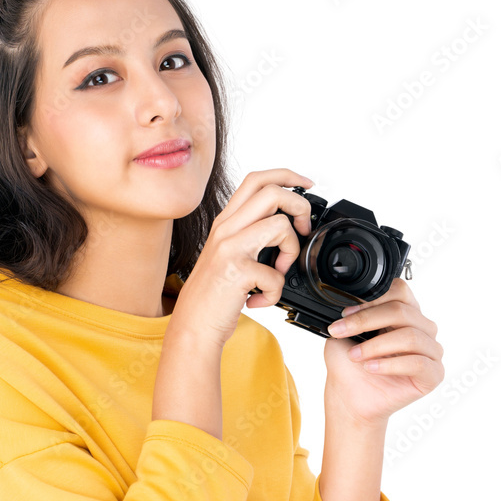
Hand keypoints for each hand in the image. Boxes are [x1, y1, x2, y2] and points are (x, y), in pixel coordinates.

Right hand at [171, 168, 315, 348]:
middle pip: (272, 192)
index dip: (287, 175)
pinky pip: (276, 273)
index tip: (307, 185)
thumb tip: (285, 223)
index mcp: (226, 221)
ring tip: (278, 271)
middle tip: (303, 230)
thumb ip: (249, 235)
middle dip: (300, 206)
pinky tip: (259, 299)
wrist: (193, 325)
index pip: (256, 179)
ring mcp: (230, 247)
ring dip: (291, 251)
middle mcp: (226, 228)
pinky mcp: (236, 270)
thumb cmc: (212, 294)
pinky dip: (275, 292)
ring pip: (280, 225)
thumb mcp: (227, 254)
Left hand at [322, 277, 443, 428]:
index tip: (345, 314)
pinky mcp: (434, 374)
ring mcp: (431, 351)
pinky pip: (418, 363)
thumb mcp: (346, 333)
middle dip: (366, 321)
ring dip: (377, 345)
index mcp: (405, 313)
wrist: (350, 398)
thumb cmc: (350, 365)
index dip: (372, 300)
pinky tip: (370, 368)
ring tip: (355, 355)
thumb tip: (350, 298)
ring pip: (410, 337)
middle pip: (402, 312)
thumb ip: (353, 313)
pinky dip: (390, 364)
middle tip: (342, 332)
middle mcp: (422, 329)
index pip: (400, 291)